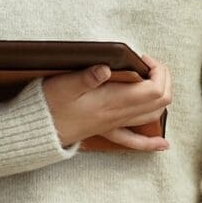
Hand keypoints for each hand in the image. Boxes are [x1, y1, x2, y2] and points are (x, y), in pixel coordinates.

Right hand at [42, 56, 171, 151]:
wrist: (38, 130)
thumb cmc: (49, 104)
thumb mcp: (64, 85)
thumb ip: (87, 77)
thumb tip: (106, 68)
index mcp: (113, 101)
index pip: (153, 88)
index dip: (157, 70)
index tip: (142, 58)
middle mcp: (119, 115)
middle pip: (160, 101)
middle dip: (164, 79)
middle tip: (149, 65)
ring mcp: (114, 124)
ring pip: (153, 116)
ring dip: (162, 99)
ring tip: (155, 83)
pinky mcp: (106, 131)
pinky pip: (135, 141)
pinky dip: (151, 142)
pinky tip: (162, 144)